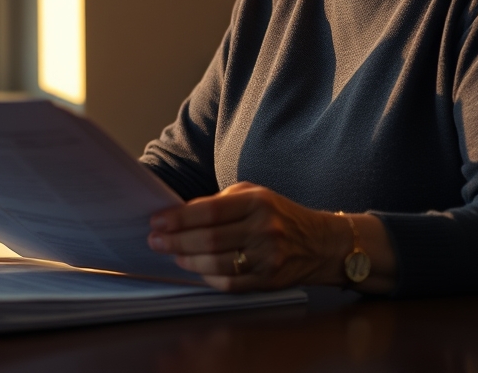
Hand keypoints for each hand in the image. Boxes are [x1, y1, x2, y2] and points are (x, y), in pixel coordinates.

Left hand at [147, 182, 349, 290]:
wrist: (321, 243)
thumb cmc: (280, 215)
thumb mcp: (255, 195)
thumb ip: (220, 202)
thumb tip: (181, 214)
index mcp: (258, 203)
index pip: (210, 211)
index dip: (179, 218)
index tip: (157, 221)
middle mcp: (264, 229)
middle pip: (209, 239)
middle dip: (176, 241)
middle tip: (155, 240)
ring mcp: (267, 258)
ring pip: (216, 264)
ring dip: (187, 260)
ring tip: (172, 254)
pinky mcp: (267, 280)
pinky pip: (229, 282)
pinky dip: (207, 276)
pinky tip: (196, 269)